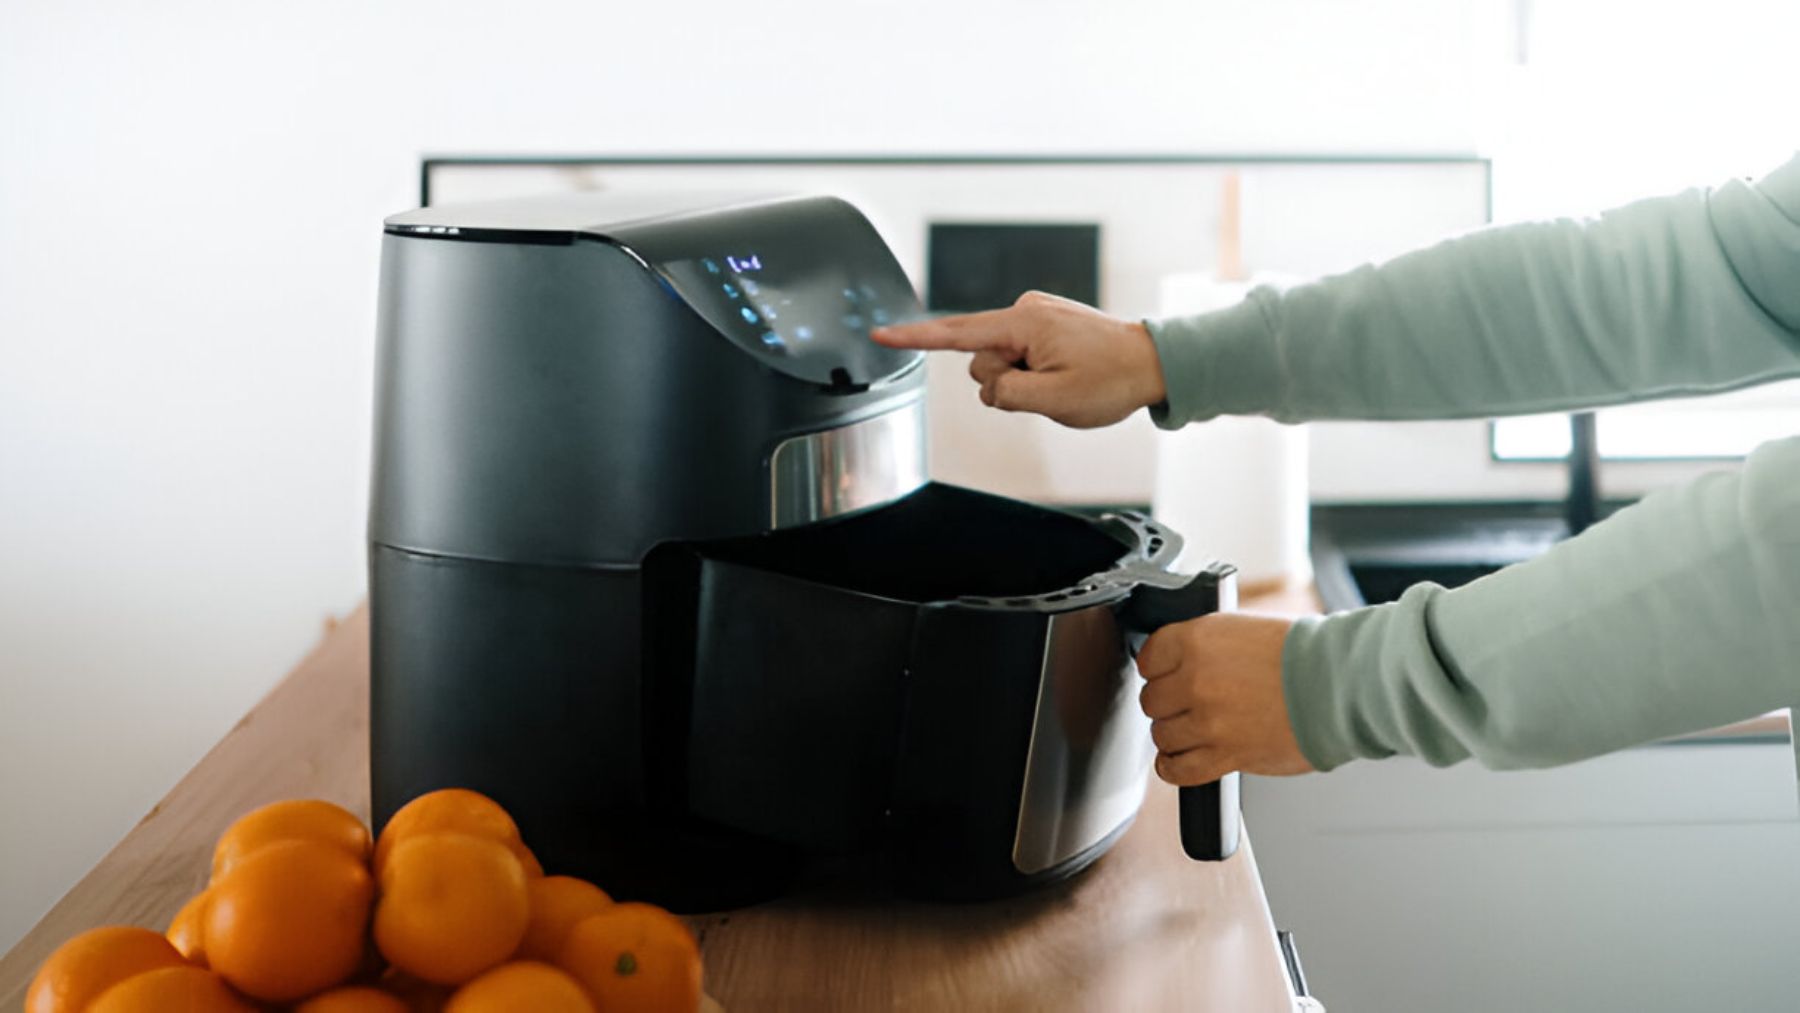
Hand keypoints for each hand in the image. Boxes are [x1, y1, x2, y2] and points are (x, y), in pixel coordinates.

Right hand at [870, 291, 1166, 428]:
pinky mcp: (1043, 326)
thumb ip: (1007, 395)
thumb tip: (990, 386)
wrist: (1153, 363)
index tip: (880, 334)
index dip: (914, 337)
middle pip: (982, 360)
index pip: (956, 332)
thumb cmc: (1113, 380)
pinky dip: (1032, 374)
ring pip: (1000, 364)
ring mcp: (1034, 316)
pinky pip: (1018, 358)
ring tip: (1063, 380)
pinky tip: (1063, 374)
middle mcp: (1024, 311)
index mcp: (1024, 323)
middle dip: (1005, 384)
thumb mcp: (1056, 401)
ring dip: (1022, 382)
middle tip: (1051, 389)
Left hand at [1137, 613, 1313, 784]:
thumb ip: (1204, 645)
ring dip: (1175, 735)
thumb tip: (1178, 661)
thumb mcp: (1243, 628)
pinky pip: (1177, 769)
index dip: (1158, 668)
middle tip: (1189, 702)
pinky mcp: (1225, 755)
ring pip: (1162, 735)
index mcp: (1198, 639)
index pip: (1149, 657)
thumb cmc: (1305, 655)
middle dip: (1168, 702)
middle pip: (1152, 699)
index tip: (1166, 674)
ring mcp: (1208, 720)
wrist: (1342, 685)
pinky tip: (1182, 758)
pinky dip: (1175, 766)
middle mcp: (1196, 679)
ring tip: (1196, 729)